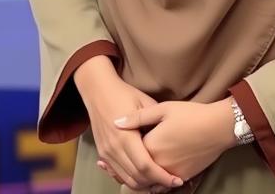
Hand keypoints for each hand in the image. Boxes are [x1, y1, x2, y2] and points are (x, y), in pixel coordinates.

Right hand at [74, 56, 183, 191]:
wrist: (97, 90)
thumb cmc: (123, 93)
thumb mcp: (144, 102)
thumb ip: (155, 121)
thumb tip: (171, 139)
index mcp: (126, 136)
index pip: (146, 166)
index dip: (162, 177)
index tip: (176, 180)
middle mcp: (114, 148)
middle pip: (137, 177)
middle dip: (156, 183)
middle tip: (171, 182)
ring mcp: (106, 152)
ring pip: (127, 179)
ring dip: (144, 184)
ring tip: (159, 181)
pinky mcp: (102, 153)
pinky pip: (118, 174)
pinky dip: (132, 179)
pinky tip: (144, 177)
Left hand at [110, 100, 234, 190]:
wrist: (217, 127)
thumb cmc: (190, 114)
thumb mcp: (162, 109)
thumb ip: (137, 118)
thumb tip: (116, 122)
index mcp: (151, 147)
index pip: (129, 153)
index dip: (120, 151)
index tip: (112, 146)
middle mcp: (159, 164)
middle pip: (136, 171)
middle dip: (124, 168)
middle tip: (111, 164)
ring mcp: (171, 173)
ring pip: (148, 182)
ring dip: (137, 178)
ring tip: (127, 169)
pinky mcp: (183, 177)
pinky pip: (162, 185)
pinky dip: (153, 182)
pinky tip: (150, 174)